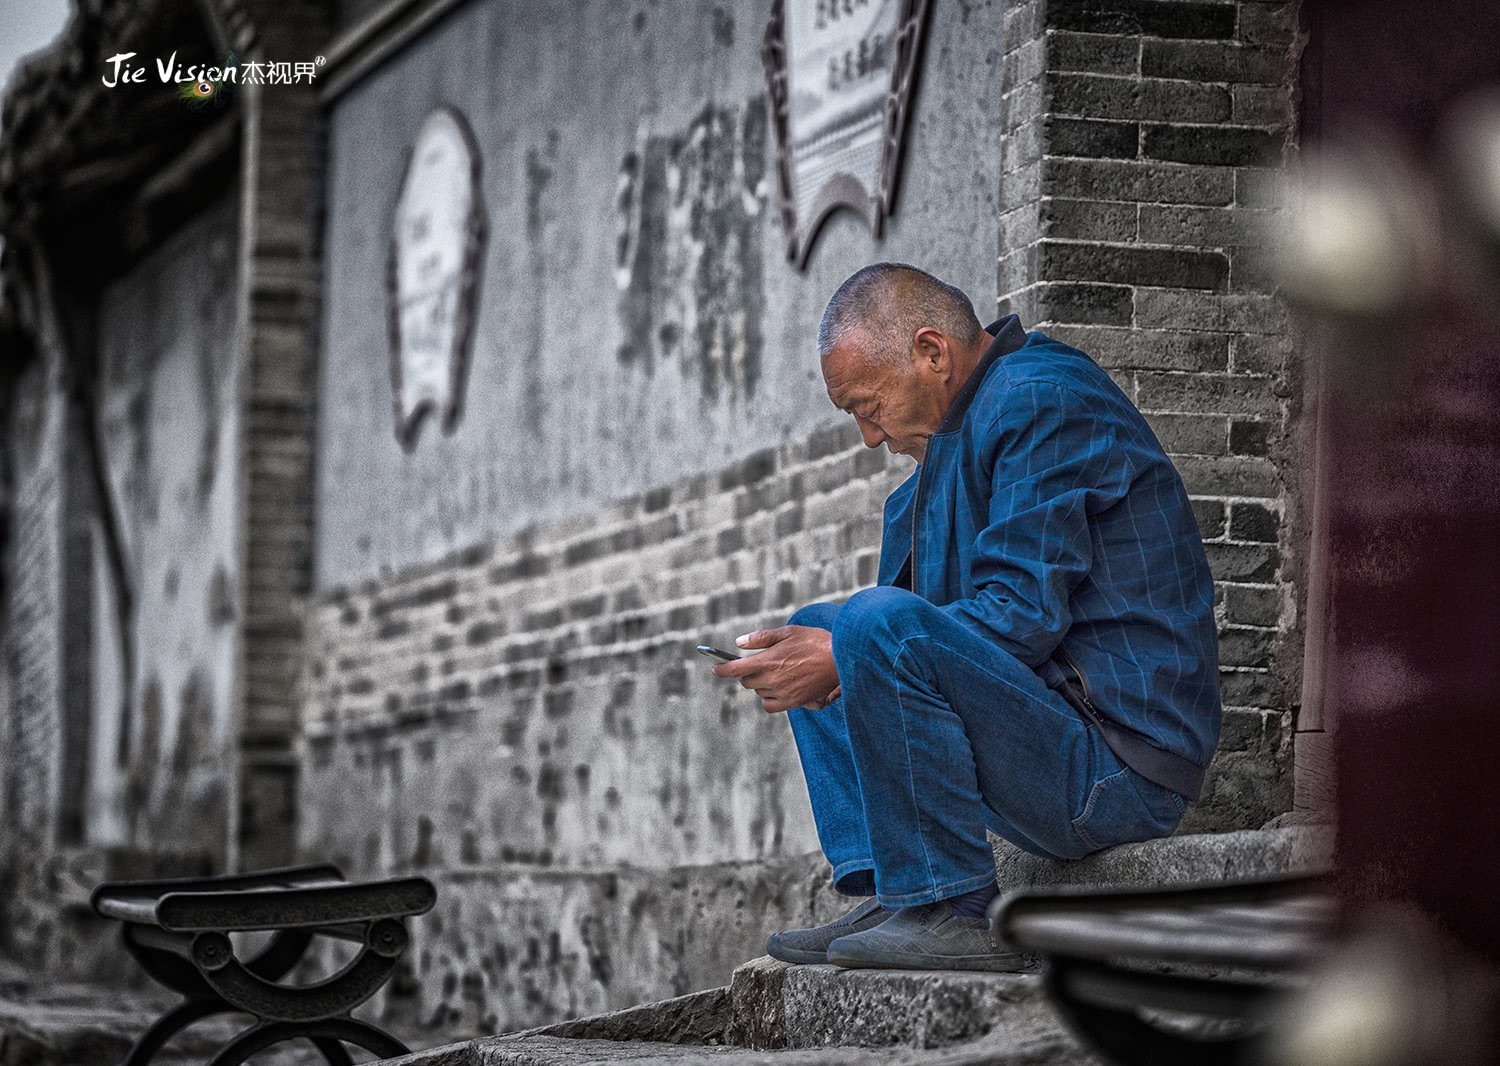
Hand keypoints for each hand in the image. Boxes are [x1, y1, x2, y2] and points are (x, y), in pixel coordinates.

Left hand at [711, 625, 840, 713]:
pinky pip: (770, 706)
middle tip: (760, 663)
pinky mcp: (793, 702)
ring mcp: (782, 693)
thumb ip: (761, 638)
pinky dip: (768, 698)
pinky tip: (776, 689)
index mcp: (767, 661)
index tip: (715, 669)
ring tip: (776, 672)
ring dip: (760, 684)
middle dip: (748, 672)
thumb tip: (739, 643)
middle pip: (747, 681)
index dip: (722, 670)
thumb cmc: (814, 642)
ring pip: (759, 692)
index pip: (735, 670)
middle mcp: (772, 679)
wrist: (840, 660)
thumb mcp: (787, 632)